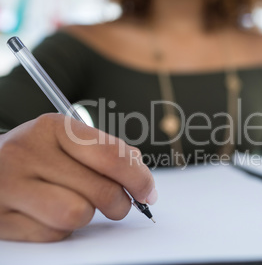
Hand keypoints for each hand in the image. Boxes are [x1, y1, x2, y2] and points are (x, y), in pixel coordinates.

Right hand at [0, 113, 156, 241]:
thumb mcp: (67, 140)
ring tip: (80, 205)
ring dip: (87, 215)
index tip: (147, 192)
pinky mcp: (0, 218)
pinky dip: (61, 228)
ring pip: (77, 214)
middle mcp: (27, 152)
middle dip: (120, 203)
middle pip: (101, 190)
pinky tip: (51, 213)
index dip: (139, 178)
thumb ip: (106, 152)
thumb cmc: (37, 154)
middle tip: (120, 204)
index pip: (111, 155)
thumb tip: (140, 176)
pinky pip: (52, 234)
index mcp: (53, 127)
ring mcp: (9, 186)